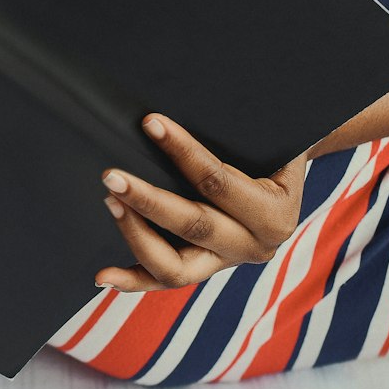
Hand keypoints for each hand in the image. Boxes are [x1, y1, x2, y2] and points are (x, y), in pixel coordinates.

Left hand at [95, 114, 307, 291]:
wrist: (285, 188)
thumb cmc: (273, 153)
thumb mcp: (273, 141)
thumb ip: (243, 131)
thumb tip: (190, 107)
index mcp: (274, 213)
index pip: (218, 182)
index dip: (183, 152)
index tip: (150, 124)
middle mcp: (253, 246)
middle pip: (194, 227)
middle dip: (148, 200)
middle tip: (112, 176)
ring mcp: (225, 263)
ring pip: (174, 267)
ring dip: (136, 236)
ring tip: (110, 203)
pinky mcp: (203, 271)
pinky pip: (162, 281)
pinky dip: (132, 281)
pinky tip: (102, 275)